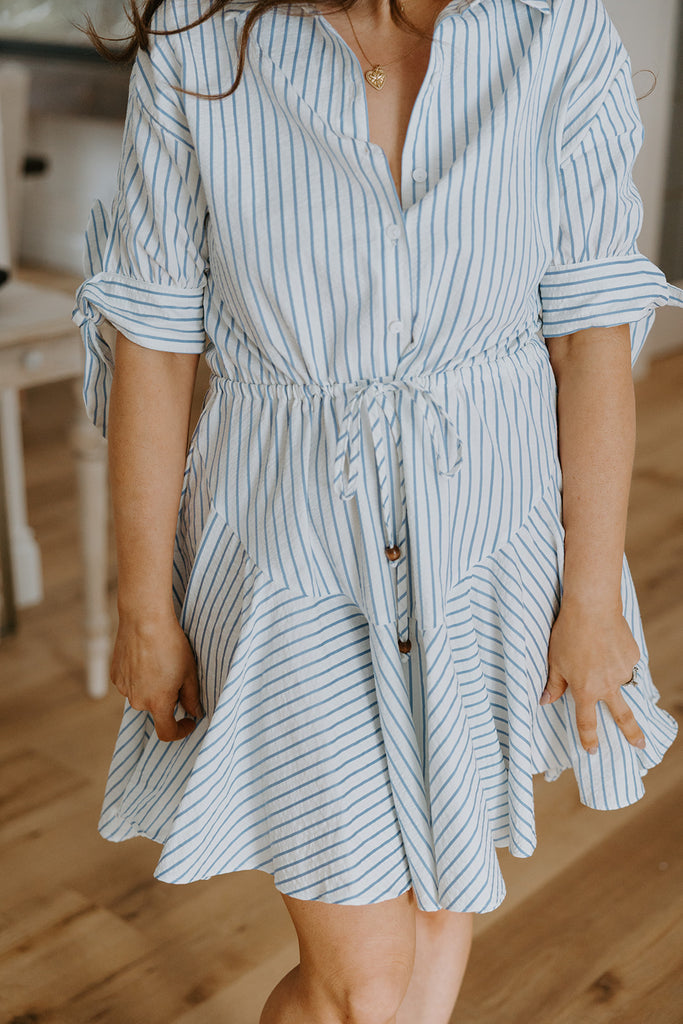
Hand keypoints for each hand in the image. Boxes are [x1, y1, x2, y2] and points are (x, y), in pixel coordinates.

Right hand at [110, 612, 204, 741]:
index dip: (180, 731)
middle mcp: (138, 700)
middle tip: (176, 675)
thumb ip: (192, 697)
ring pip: (142, 695)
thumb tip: (195, 712)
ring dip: (152, 687)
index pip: (167, 732)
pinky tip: (145, 658)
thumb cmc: (171, 644)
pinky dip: (139, 677)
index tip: (188, 720)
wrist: (144, 619)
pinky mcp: (115, 676)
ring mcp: (123, 688)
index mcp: (158, 702)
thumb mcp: (189, 672)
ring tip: (159, 662)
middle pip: (156, 709)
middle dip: (168, 698)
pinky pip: (130, 684)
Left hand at [540, 597, 644, 754]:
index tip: (593, 750)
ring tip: (599, 655)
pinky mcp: (633, 656)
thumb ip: (554, 684)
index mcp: (586, 690)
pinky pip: (625, 663)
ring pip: (621, 682)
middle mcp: (608, 685)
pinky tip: (605, 642)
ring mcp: (623, 671)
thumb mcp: (555, 661)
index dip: (589, 739)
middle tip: (640, 745)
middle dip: (632, 734)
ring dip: (613, 676)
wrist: (592, 607)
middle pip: (623, 716)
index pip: (587, 722)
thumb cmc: (568, 634)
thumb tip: (546, 701)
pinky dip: (616, 657)